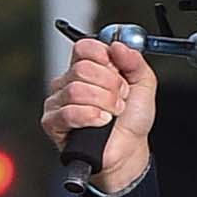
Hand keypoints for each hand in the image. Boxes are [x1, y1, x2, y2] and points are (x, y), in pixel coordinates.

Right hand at [42, 32, 156, 193]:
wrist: (129, 150)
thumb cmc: (131, 120)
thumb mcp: (143, 83)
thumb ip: (134, 60)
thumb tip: (117, 45)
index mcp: (88, 68)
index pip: (84, 47)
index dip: (104, 57)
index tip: (118, 72)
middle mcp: (69, 82)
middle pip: (81, 69)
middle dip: (109, 86)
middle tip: (119, 99)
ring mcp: (58, 102)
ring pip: (76, 90)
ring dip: (103, 103)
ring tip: (111, 113)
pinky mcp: (52, 123)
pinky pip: (68, 112)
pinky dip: (90, 117)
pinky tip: (100, 122)